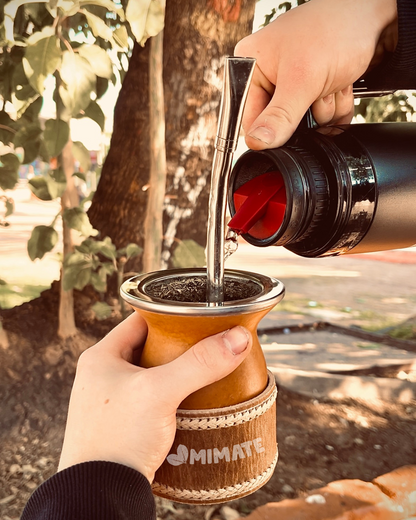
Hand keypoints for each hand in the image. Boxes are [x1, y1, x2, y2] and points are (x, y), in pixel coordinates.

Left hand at [58, 312, 251, 482]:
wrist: (100, 495)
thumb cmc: (115, 440)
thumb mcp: (159, 392)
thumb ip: (200, 363)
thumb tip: (236, 338)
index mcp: (101, 356)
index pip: (141, 320)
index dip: (170, 316)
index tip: (198, 316)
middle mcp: (103, 376)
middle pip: (150, 347)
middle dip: (179, 347)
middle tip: (207, 344)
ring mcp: (113, 401)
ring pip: (154, 375)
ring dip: (178, 374)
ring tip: (205, 371)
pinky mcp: (124, 424)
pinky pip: (154, 400)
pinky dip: (174, 397)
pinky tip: (192, 401)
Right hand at [235, 0, 397, 149]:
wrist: (373, 16)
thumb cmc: (335, 31)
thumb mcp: (303, 79)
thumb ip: (279, 115)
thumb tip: (256, 142)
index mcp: (251, 66)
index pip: (249, 118)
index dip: (270, 131)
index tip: (292, 126)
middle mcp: (268, 75)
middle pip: (279, 123)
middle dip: (305, 117)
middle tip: (318, 94)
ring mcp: (292, 83)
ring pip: (304, 124)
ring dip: (325, 111)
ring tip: (332, 84)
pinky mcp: (312, 89)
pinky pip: (320, 117)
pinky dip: (335, 107)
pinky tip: (340, 86)